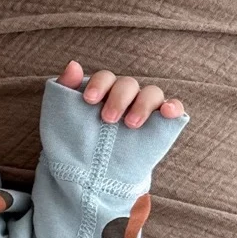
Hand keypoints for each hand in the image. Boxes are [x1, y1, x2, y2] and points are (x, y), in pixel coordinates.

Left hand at [56, 60, 185, 126]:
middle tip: (107, 119)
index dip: (99, 85)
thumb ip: (65, 90)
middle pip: (128, 84)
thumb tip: (73, 65)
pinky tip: (168, 113)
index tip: (88, 100)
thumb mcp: (62, 116)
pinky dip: (174, 107)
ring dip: (143, 104)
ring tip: (131, 124)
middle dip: (119, 99)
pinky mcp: (160, 125)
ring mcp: (144, 109)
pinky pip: (173, 109)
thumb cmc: (75, 138)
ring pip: (152, 93)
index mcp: (104, 90)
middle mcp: (126, 95)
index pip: (106, 78)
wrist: (88, 173)